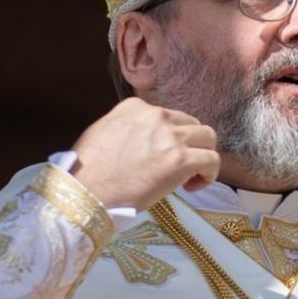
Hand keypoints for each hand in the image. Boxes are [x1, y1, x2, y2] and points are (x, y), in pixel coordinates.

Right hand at [70, 98, 219, 211]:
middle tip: (177, 168)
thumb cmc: (88, 171)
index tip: (161, 156)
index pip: (169, 116)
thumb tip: (145, 140)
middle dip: (190, 145)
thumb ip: (129, 127)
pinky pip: (213, 160)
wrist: (85, 191)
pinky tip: (191, 186)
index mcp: (136, 107)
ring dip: (202, 157)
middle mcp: (156, 115)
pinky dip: (209, 174)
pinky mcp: (181, 160)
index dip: (170, 138)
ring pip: (208, 138)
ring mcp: (170, 136)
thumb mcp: (103, 131)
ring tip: (187, 177)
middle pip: (192, 125)